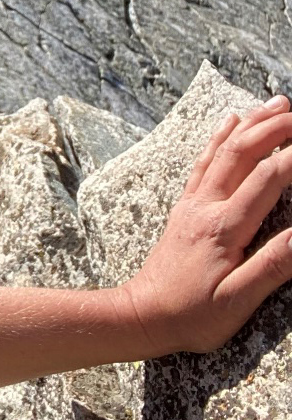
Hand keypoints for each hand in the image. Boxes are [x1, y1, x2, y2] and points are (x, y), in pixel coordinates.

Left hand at [118, 98, 291, 355]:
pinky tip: (230, 119)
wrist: (141, 315)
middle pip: (244, 153)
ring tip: (278, 103)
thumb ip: (274, 265)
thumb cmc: (192, 315)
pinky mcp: (185, 206)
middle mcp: (207, 205)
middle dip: (277, 127)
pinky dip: (220, 136)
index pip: (267, 178)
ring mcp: (194, 202)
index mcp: (224, 227)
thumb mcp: (238, 300)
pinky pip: (204, 160)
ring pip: (224, 150)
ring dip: (253, 123)